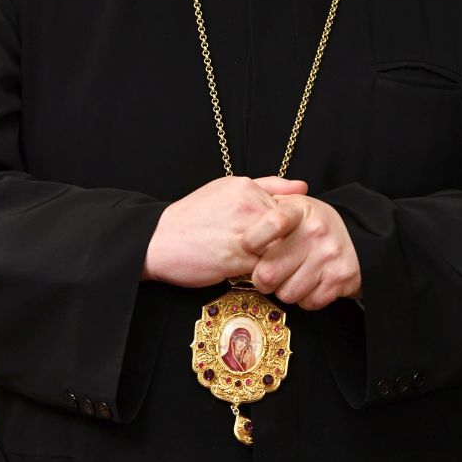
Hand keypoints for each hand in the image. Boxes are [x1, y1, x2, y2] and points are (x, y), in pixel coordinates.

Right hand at [142, 175, 306, 287]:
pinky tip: (258, 275)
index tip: (287, 237)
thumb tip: (304, 186)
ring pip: (282, 250)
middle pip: (290, 229)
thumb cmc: (193, 217)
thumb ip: (268, 185)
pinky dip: (267, 275)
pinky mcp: (237, 259)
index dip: (292, 226)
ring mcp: (243, 233)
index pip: (290, 207)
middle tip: (286, 255)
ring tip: (273, 266)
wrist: (158, 240)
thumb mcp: (227, 189)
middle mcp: (248, 207)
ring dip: (281, 261)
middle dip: (291, 244)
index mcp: (248, 187)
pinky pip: (267, 269)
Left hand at [241, 195, 360, 309]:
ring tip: (291, 275)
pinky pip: (307, 303)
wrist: (359, 238)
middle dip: (262, 278)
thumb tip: (239, 215)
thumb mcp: (292, 203)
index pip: (272, 223)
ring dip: (284, 290)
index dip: (253, 240)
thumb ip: (264, 201)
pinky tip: (309, 283)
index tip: (248, 246)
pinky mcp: (339, 279)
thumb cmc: (311, 223)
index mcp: (299, 209)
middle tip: (267, 271)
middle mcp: (315, 231)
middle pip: (268, 273)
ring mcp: (329, 256)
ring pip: (287, 293)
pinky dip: (305, 299)